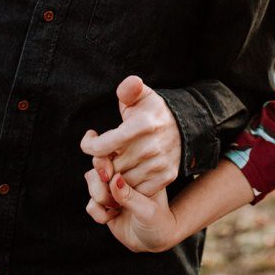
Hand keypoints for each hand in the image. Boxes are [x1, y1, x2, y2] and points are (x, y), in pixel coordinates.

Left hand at [80, 75, 181, 194]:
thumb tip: (131, 83)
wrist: (186, 126)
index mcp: (142, 125)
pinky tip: (128, 171)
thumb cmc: (153, 111)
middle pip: (109, 167)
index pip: (101, 147)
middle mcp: (151, 147)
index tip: (91, 137)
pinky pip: (137, 190)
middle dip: (101, 160)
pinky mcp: (166, 177)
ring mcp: (160, 164)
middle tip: (105, 152)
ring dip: (114, 174)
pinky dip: (129, 185)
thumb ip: (130, 88)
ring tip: (115, 161)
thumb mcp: (141, 95)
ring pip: (120, 181)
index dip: (89, 144)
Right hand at [85, 168, 178, 252]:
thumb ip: (129, 196)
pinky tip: (112, 217)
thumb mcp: (147, 209)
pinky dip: (98, 213)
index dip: (105, 161)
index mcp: (138, 169)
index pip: (116, 154)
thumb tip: (114, 179)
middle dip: (100, 184)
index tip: (108, 175)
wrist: (154, 240)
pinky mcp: (104, 205)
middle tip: (113, 200)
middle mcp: (123, 175)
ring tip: (117, 208)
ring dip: (100, 198)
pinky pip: (90, 205)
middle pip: (98, 167)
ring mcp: (112, 189)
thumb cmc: (158, 221)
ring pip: (91, 184)